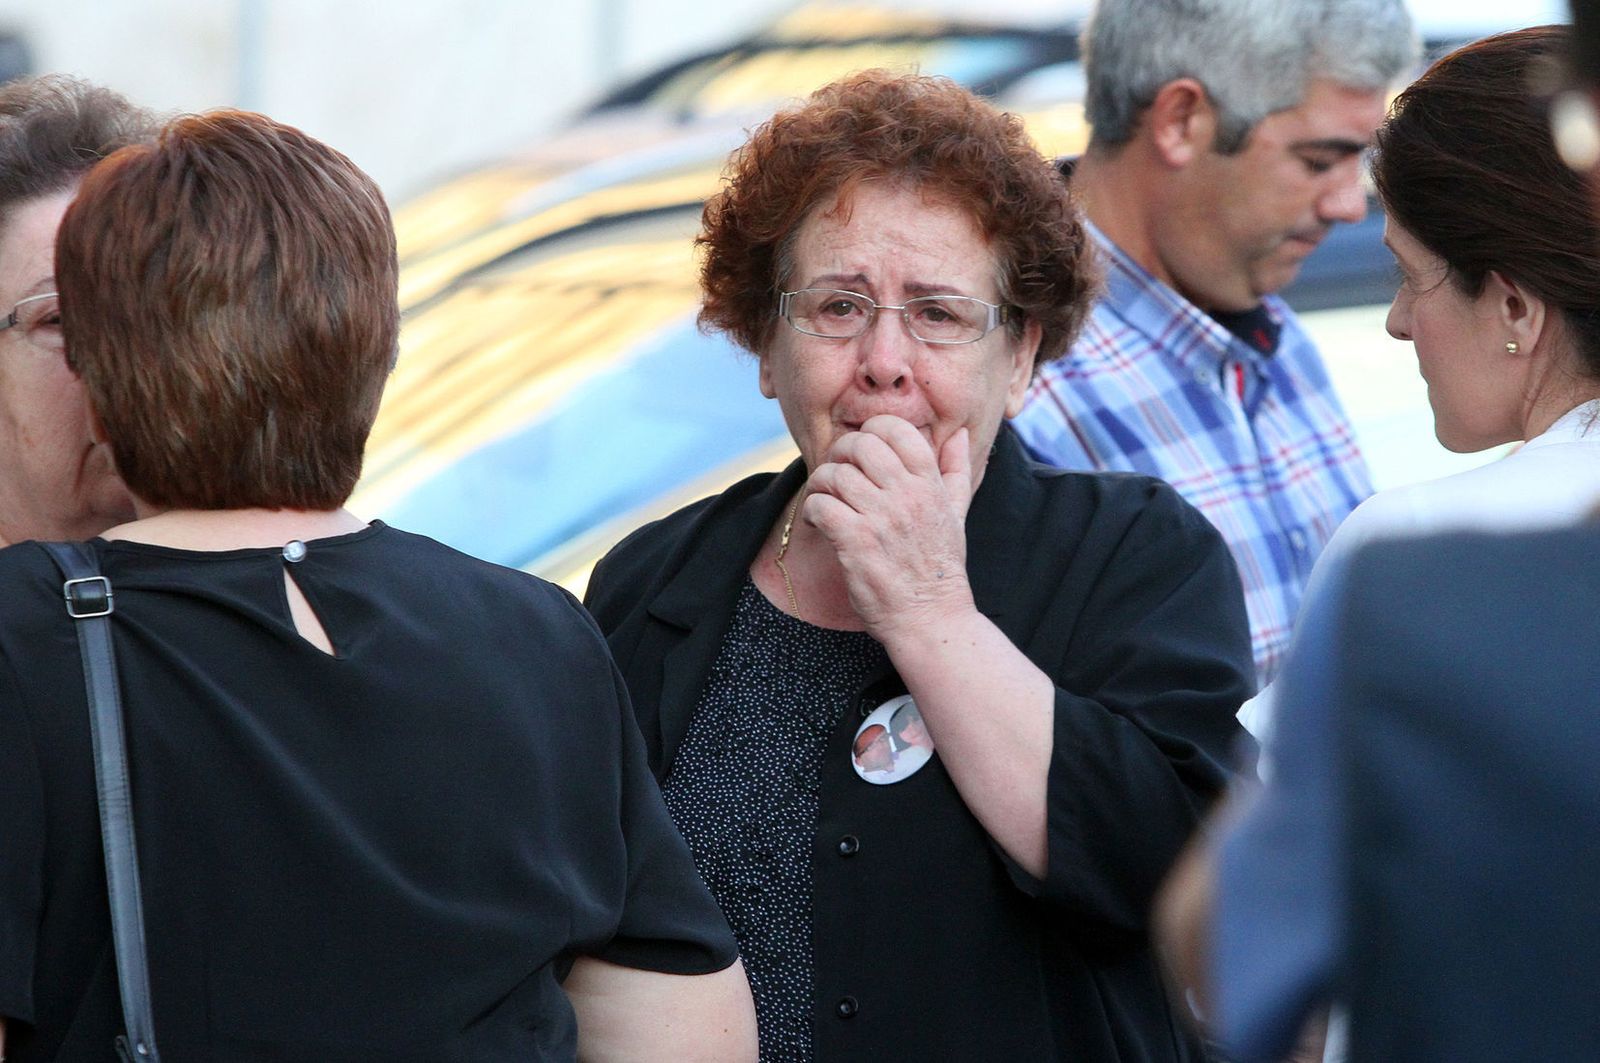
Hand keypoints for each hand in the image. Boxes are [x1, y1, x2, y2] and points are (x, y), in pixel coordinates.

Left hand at [801, 415, 976, 638]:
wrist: (931, 620)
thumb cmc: (940, 570)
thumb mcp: (957, 515)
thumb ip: (957, 471)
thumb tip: (963, 435)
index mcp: (930, 485)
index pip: (897, 430)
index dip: (872, 431)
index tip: (862, 453)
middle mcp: (907, 495)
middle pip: (861, 444)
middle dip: (840, 454)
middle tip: (836, 474)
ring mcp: (881, 518)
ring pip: (835, 474)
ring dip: (820, 484)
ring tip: (823, 501)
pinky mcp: (856, 542)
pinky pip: (821, 505)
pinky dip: (811, 510)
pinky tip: (816, 522)